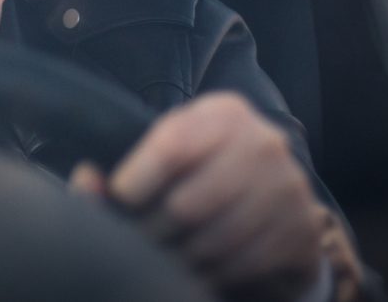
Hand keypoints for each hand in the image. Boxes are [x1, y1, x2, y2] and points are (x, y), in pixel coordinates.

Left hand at [70, 93, 323, 300]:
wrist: (273, 195)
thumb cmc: (203, 168)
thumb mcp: (168, 154)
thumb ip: (124, 169)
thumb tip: (85, 182)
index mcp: (223, 113)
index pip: (171, 148)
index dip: (135, 183)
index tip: (119, 201)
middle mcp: (263, 142)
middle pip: (187, 205)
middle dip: (152, 232)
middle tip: (135, 242)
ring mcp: (288, 186)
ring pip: (213, 240)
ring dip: (179, 259)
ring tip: (162, 257)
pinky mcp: (302, 228)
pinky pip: (243, 264)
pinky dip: (212, 273)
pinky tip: (196, 268)